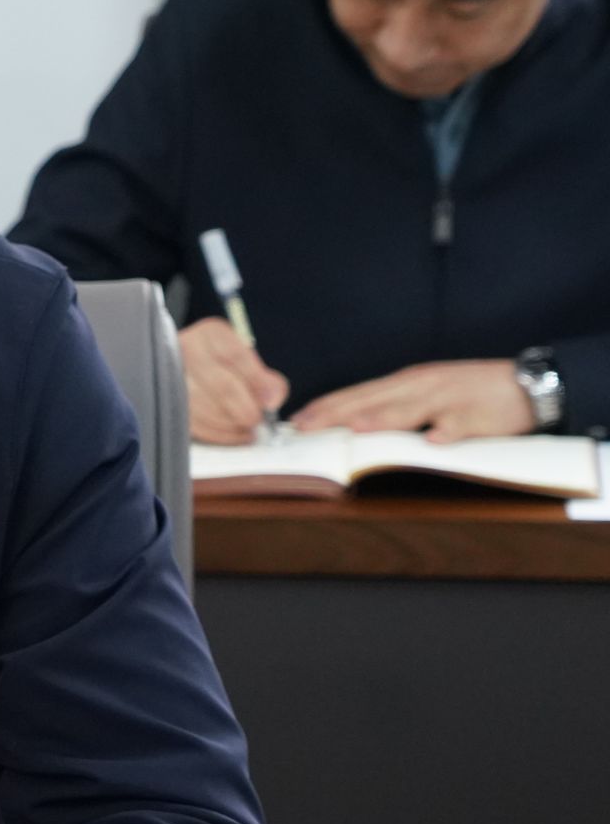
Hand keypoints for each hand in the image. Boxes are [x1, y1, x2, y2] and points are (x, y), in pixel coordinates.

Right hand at [179, 317, 289, 442]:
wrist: (189, 371)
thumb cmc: (223, 369)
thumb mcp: (247, 362)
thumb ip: (266, 379)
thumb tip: (272, 401)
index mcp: (211, 334)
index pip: (234, 356)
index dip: (256, 381)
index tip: (271, 402)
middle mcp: (187, 349)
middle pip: (221, 384)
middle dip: (245, 409)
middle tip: (258, 421)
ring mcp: (170, 374)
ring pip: (206, 407)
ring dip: (231, 424)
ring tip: (247, 430)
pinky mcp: (166, 400)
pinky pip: (193, 423)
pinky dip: (217, 433)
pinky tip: (233, 434)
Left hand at [292, 359, 530, 441]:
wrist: (526, 383)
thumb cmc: (468, 391)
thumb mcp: (425, 391)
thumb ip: (392, 404)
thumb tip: (350, 420)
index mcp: (406, 382)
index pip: (357, 394)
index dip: (326, 406)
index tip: (297, 421)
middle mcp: (421, 386)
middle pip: (374, 400)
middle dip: (338, 414)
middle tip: (307, 429)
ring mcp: (449, 399)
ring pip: (412, 409)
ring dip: (384, 419)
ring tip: (358, 430)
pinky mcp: (478, 414)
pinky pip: (461, 424)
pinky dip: (447, 431)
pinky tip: (434, 440)